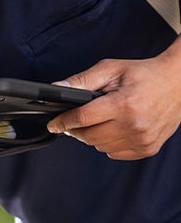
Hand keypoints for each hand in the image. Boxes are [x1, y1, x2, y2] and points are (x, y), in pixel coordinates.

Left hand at [47, 46, 180, 158]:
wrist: (177, 83)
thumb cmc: (144, 74)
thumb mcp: (111, 69)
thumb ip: (82, 80)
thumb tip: (56, 89)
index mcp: (123, 104)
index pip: (83, 119)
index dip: (63, 122)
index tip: (53, 124)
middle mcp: (134, 125)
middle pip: (89, 136)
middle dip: (76, 129)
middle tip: (75, 120)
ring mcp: (142, 140)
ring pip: (100, 147)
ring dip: (92, 136)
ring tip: (98, 121)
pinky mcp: (148, 148)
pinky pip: (115, 153)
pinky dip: (107, 144)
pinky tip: (112, 129)